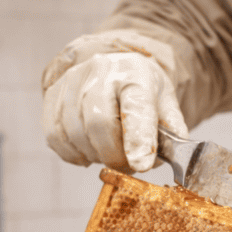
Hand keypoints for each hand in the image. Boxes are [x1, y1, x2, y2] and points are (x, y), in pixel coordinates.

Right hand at [42, 32, 188, 171]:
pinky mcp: (52, 96)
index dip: (137, 139)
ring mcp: (72, 82)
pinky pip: (56, 137)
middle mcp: (100, 72)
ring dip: (94, 155)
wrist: (114, 67)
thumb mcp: (166, 105)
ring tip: (109, 149)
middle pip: (98, 124)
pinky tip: (88, 147)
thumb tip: (178, 161)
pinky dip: (74, 153)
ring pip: (76, 134)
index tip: (141, 165)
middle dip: (113, 155)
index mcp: (136, 75)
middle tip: (126, 162)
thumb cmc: (142, 91)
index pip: (136, 108)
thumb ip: (172, 133)